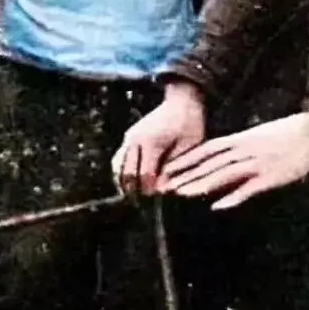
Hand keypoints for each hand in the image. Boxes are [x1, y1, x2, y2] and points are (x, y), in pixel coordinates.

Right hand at [112, 80, 205, 195]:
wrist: (181, 101)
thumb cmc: (190, 124)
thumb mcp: (190, 146)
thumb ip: (175, 167)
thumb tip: (162, 189)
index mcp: (152, 142)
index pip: (145, 175)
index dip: (149, 192)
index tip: (155, 206)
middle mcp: (136, 140)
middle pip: (128, 172)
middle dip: (134, 191)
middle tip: (142, 208)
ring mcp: (130, 137)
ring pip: (118, 166)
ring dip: (123, 183)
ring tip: (131, 199)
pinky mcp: (129, 136)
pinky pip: (119, 158)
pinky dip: (120, 172)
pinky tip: (127, 184)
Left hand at [160, 113, 308, 207]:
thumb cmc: (284, 135)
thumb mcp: (255, 136)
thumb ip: (236, 148)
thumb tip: (217, 160)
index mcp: (239, 139)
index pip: (205, 150)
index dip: (185, 160)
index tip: (167, 169)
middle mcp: (243, 150)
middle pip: (209, 164)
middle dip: (186, 175)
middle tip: (165, 186)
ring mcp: (257, 164)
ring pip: (223, 175)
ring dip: (201, 185)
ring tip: (182, 194)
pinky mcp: (271, 178)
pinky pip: (249, 189)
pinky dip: (233, 197)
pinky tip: (217, 206)